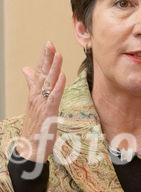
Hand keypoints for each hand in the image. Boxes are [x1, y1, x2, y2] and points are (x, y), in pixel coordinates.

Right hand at [15, 42, 65, 161]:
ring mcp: (42, 104)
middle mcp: (36, 97)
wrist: (30, 148)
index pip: (39, 73)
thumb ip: (32, 87)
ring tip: (58, 54)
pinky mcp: (48, 113)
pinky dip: (58, 86)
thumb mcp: (34, 105)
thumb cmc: (34, 128)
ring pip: (48, 83)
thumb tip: (27, 71)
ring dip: (53, 68)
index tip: (49, 46)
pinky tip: (62, 76)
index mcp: (35, 95)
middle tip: (50, 43)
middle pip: (42, 74)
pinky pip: (54, 97)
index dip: (44, 59)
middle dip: (47, 58)